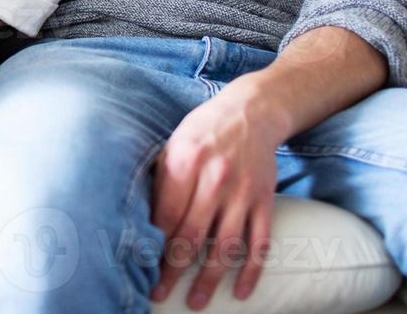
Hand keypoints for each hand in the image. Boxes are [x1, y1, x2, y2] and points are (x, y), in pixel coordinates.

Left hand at [150, 78, 278, 309]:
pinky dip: (252, 270)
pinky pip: (260, 242)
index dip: (154, 243)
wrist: (252, 112)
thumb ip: (162, 180)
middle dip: (172, 269)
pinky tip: (241, 292)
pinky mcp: (265, 201)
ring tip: (196, 301)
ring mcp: (243, 193)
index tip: (141, 265)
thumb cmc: (203, 130)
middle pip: (191, 235)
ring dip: (209, 278)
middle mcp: (215, 179)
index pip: (167, 214)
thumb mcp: (174, 144)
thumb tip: (144, 220)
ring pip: (226, 245)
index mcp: (186, 162)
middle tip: (159, 294)